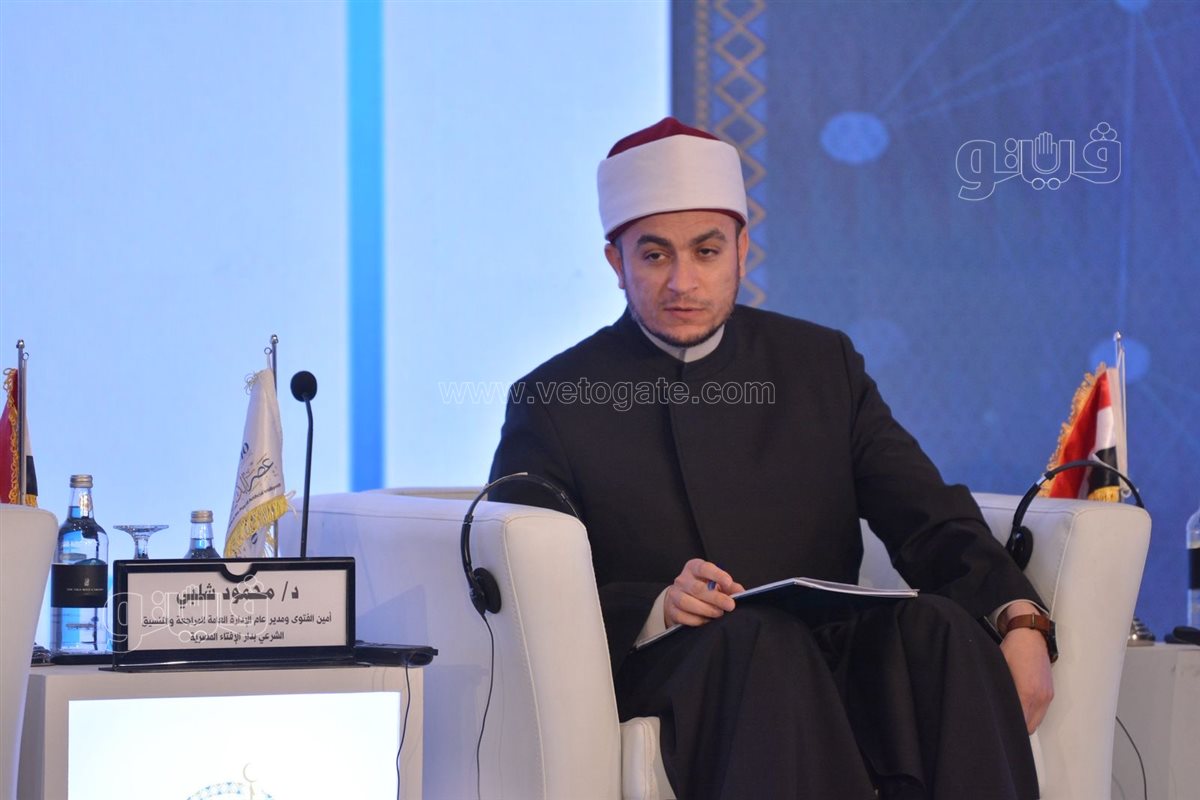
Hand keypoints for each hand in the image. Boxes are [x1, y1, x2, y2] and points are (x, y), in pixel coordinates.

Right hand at [664, 559, 745, 627]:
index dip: (717, 575)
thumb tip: (741, 593)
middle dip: (716, 598)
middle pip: (697, 588)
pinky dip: (696, 620)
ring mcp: (674, 594)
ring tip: (718, 614)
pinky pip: (682, 616)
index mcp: (694, 568)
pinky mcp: (671, 609)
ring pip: (687, 602)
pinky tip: (706, 621)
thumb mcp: (717, 584)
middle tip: (730, 605)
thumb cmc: (703, 589)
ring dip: (706, 610)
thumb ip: (730, 587)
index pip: (704, 568)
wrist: (680, 599)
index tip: (728, 583)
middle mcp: (682, 579)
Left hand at [999, 602, 1053, 733]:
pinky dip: (1032, 714)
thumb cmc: (1012, 649)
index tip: (999, 728)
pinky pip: (1041, 712)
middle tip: (1003, 724)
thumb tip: (993, 708)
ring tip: (1011, 716)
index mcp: (1026, 692)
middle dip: (1017, 728)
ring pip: (1036, 721)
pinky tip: (1021, 708)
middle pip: (1029, 727)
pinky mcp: (1050, 693)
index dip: (1009, 727)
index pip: (1019, 722)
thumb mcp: (1000, 669)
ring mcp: (1047, 695)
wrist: (1030, 635)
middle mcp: (1040, 697)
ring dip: (1025, 722)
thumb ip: (1000, 691)